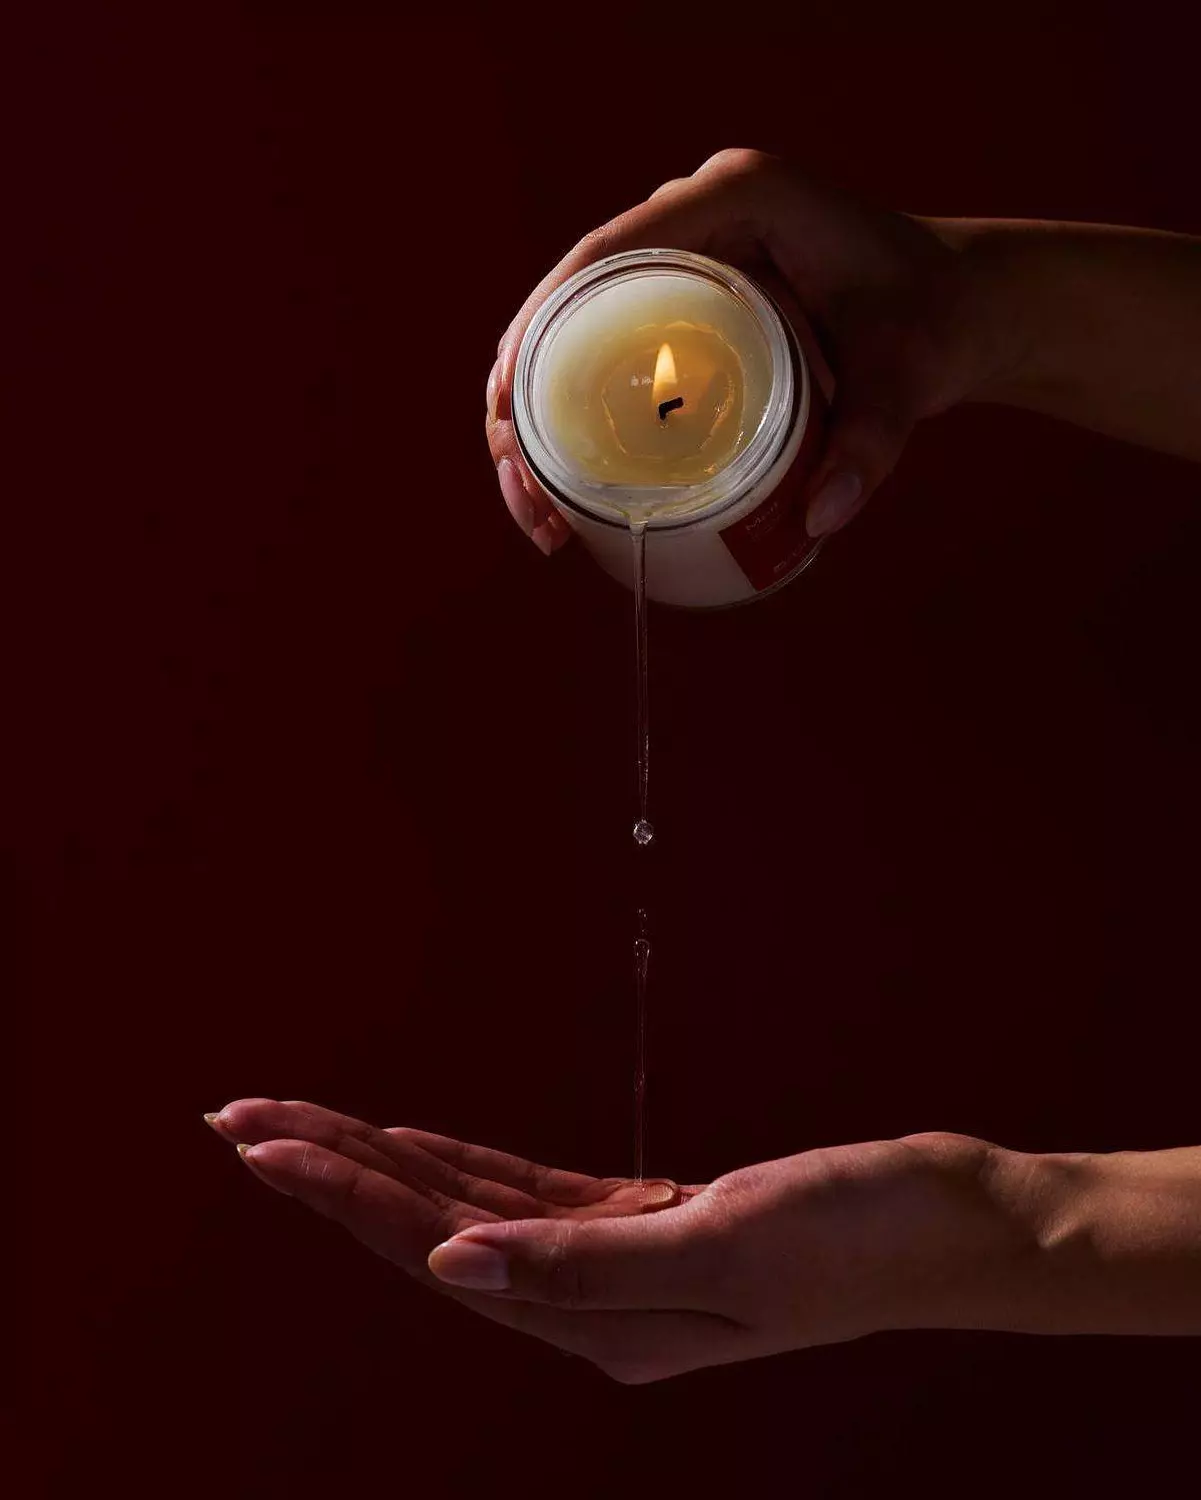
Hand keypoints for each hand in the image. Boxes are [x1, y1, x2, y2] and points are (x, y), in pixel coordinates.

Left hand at [207, 1103, 1024, 1383]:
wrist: (950, 1224)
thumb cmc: (856, 1235)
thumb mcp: (723, 1247)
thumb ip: (585, 1264)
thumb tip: (446, 1268)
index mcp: (600, 1322)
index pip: (436, 1249)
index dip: (345, 1193)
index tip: (262, 1138)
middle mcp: (592, 1304)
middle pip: (430, 1230)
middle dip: (333, 1172)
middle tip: (239, 1116)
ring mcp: (619, 1265)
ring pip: (469, 1209)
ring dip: (384, 1163)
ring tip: (300, 1124)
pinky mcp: (650, 1224)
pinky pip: (529, 1197)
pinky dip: (464, 1166)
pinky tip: (419, 1145)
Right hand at [485, 148, 1020, 551]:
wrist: (960, 308)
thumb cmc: (934, 322)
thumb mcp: (907, 377)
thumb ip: (874, 441)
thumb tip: (822, 519)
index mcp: (736, 197)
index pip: (608, 253)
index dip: (540, 327)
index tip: (509, 409)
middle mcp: (697, 219)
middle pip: (570, 302)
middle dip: (521, 398)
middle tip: (523, 492)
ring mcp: (686, 261)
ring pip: (576, 334)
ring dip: (534, 419)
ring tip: (539, 514)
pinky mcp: (687, 304)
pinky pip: (609, 352)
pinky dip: (574, 417)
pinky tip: (562, 487)